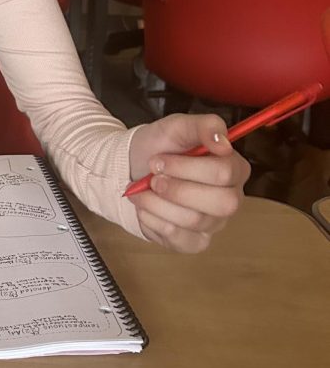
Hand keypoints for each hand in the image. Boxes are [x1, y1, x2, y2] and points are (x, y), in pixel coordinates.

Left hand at [128, 113, 250, 253]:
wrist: (133, 168)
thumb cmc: (160, 147)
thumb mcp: (177, 126)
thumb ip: (204, 125)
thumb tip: (223, 141)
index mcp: (233, 168)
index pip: (225, 173)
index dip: (187, 168)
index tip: (159, 160)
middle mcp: (231, 198)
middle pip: (221, 203)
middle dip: (177, 190)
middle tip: (153, 179)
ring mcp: (214, 223)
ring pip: (195, 221)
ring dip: (159, 203)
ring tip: (143, 190)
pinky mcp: (195, 241)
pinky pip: (180, 239)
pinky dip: (154, 221)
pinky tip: (147, 207)